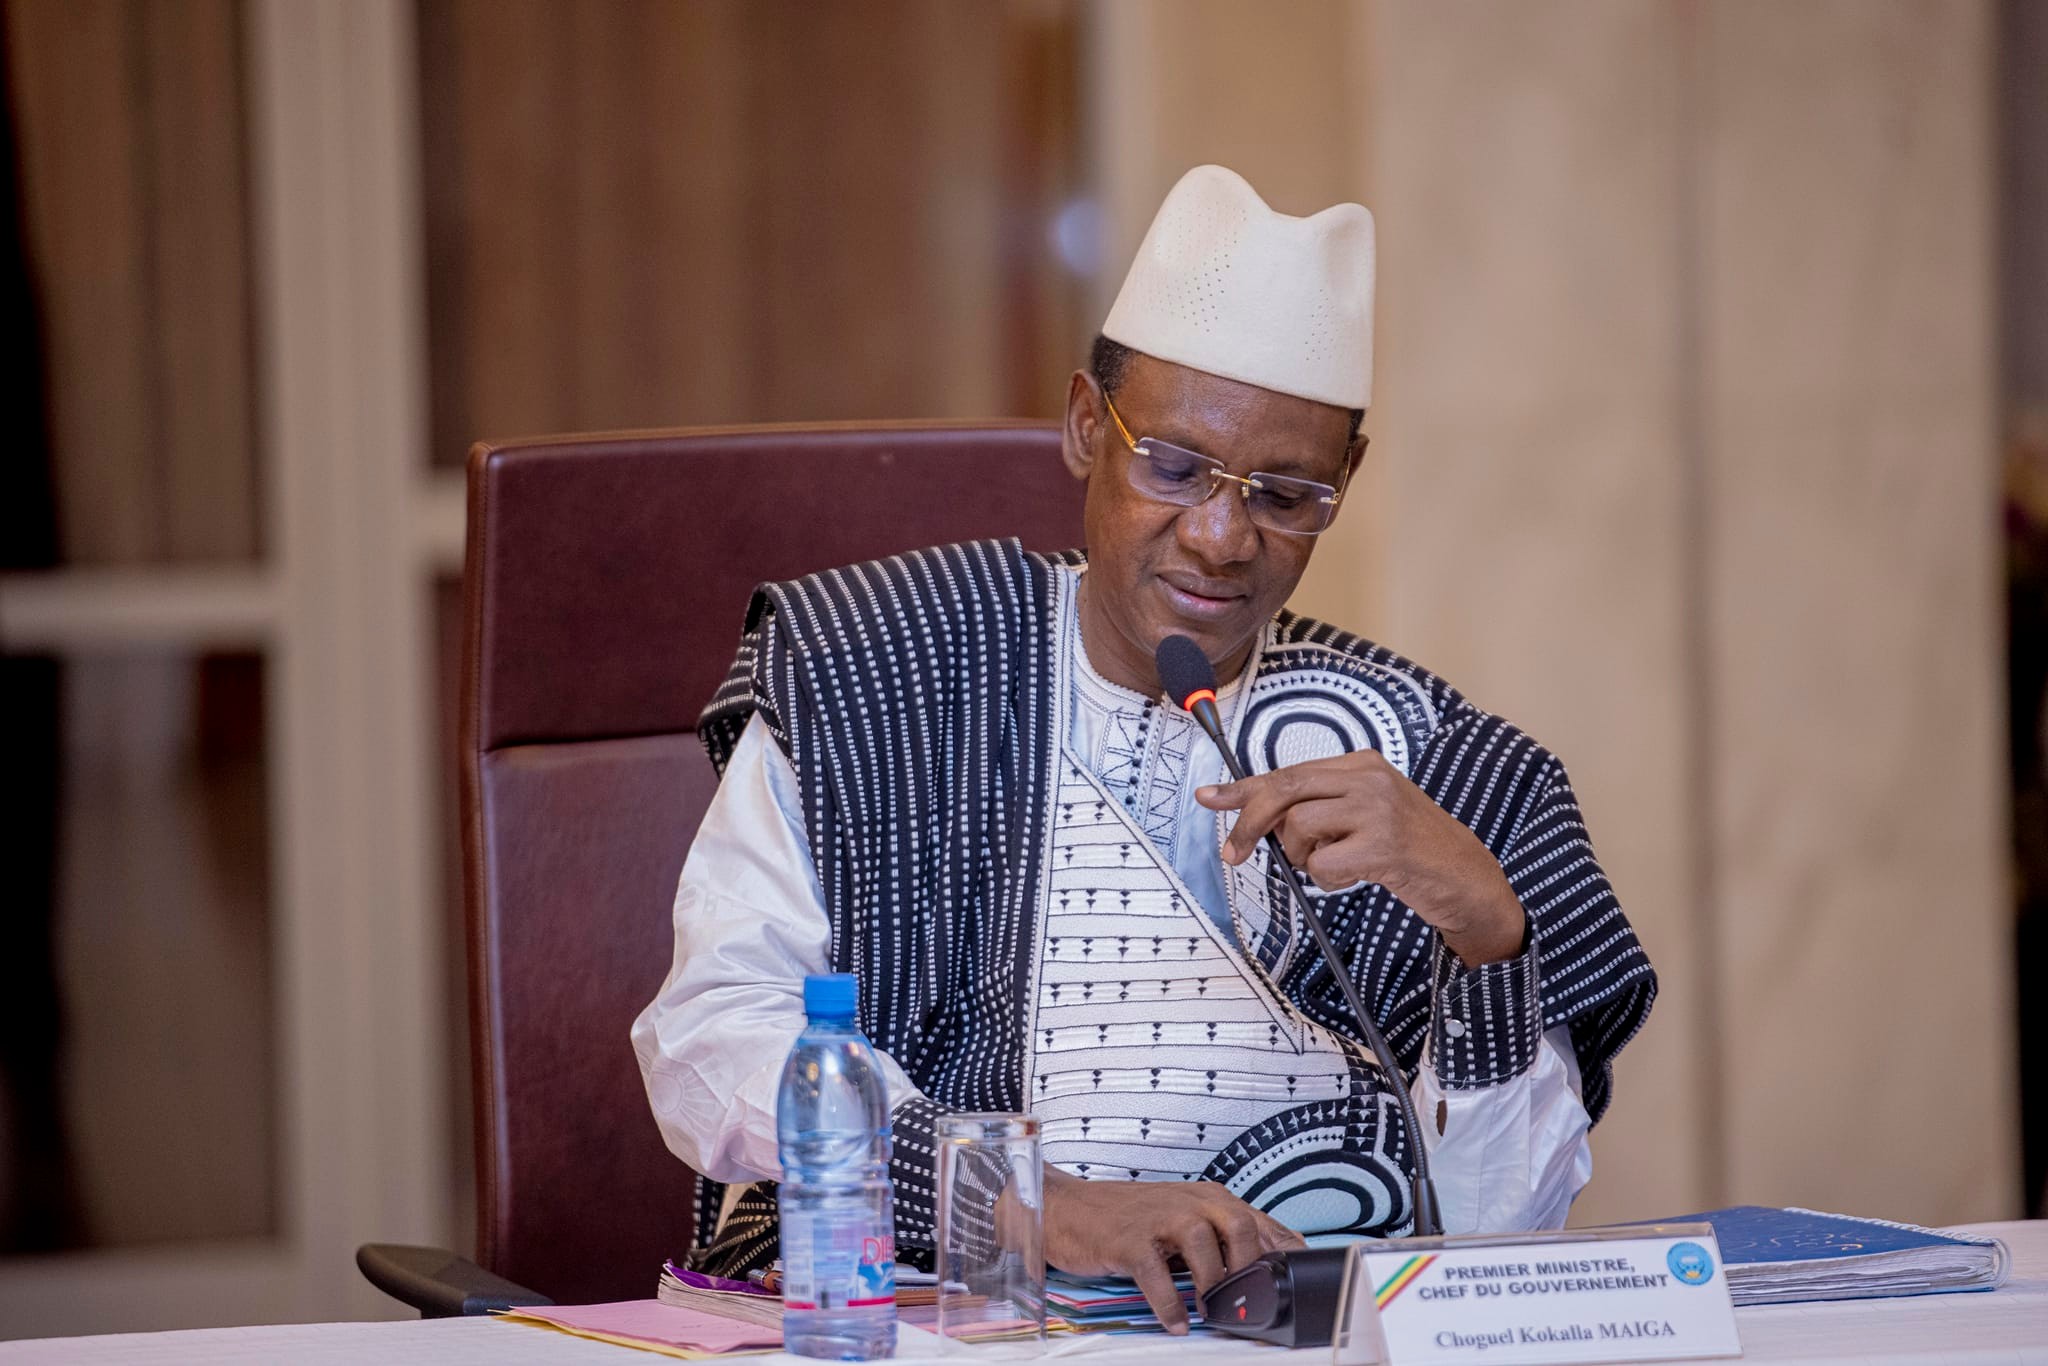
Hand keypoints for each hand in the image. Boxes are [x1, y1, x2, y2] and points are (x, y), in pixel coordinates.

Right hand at [1041, 1168, 1302, 1333]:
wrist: (1069, 1208)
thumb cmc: (1129, 1217)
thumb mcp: (1183, 1219)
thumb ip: (1222, 1237)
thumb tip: (1269, 1267)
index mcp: (1207, 1198)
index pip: (1260, 1222)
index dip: (1283, 1254)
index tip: (1296, 1284)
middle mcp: (1188, 1201)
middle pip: (1239, 1226)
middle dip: (1248, 1267)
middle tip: (1245, 1299)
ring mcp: (1157, 1218)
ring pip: (1202, 1245)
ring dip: (1212, 1285)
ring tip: (1209, 1311)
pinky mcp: (1129, 1240)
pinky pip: (1157, 1275)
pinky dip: (1170, 1305)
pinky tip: (1175, 1322)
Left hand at [1196, 750, 1527, 965]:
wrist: (1467, 877)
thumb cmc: (1409, 850)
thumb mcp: (1364, 815)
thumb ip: (1320, 808)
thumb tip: (1259, 820)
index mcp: (1359, 763)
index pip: (1286, 771)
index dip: (1242, 788)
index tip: (1208, 797)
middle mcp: (1367, 777)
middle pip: (1284, 791)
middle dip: (1250, 823)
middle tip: (1234, 852)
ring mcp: (1377, 808)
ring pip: (1299, 828)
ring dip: (1303, 858)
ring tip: (1334, 865)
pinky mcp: (1384, 843)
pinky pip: (1324, 864)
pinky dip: (1327, 880)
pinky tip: (1355, 877)